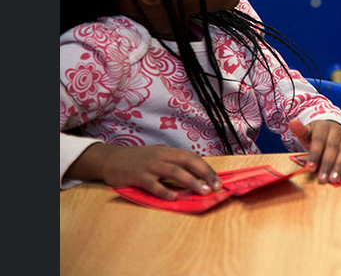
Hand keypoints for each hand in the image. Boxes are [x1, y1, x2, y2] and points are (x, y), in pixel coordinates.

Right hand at [86, 143, 221, 199]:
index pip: (194, 158)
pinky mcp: (138, 177)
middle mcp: (162, 157)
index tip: (218, 181)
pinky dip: (165, 191)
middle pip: (188, 162)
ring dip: (191, 182)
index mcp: (169, 152)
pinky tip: (174, 198)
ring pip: (175, 172)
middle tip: (216, 187)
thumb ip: (174, 164)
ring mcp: (150, 166)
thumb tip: (196, 176)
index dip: (207, 169)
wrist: (110, 159)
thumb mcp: (159, 156)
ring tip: (203, 191)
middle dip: (205, 174)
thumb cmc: (139, 160)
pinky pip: (154, 185)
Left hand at [289, 118, 340, 183]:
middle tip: (323, 179)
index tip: (310, 168)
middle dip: (327, 165)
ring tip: (334, 180)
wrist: (334, 123)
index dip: (315, 154)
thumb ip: (300, 130)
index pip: (319, 141)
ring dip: (339, 167)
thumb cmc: (318, 132)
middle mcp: (337, 131)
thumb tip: (292, 122)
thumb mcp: (308, 131)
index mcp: (323, 127)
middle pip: (332, 149)